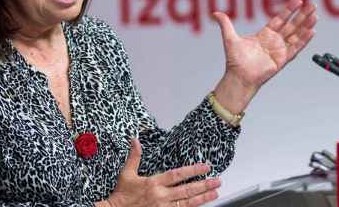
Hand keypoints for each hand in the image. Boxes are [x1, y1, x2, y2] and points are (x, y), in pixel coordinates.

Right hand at [106, 139, 220, 206]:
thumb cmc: (121, 195)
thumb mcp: (126, 174)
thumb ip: (134, 157)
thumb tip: (135, 139)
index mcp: (154, 183)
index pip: (177, 175)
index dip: (193, 171)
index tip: (205, 167)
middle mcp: (161, 196)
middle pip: (187, 190)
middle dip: (204, 185)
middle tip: (217, 180)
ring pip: (187, 203)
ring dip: (203, 198)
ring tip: (215, 193)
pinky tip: (201, 206)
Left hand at [212, 0, 316, 112]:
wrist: (238, 77)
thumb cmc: (235, 60)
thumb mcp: (230, 38)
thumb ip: (225, 24)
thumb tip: (215, 13)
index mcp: (265, 35)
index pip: (280, 19)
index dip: (289, 10)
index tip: (298, 1)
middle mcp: (275, 41)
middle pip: (292, 25)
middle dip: (303, 16)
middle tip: (313, 5)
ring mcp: (280, 50)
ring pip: (296, 35)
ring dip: (306, 25)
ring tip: (315, 15)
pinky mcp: (282, 59)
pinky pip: (296, 48)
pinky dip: (304, 40)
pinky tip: (312, 31)